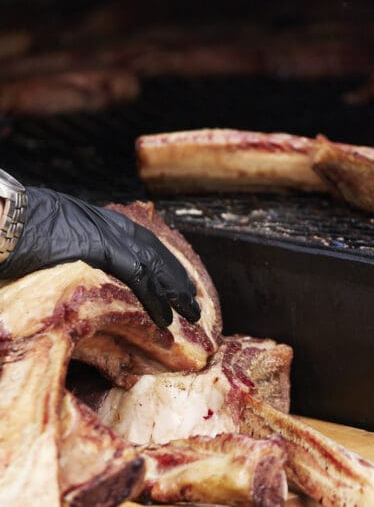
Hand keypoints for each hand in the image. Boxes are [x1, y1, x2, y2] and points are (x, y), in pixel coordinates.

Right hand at [0, 188, 200, 328]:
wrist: (4, 217)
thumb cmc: (16, 230)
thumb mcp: (52, 237)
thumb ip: (71, 248)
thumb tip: (70, 262)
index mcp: (100, 221)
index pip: (142, 241)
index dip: (162, 263)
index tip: (177, 281)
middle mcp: (110, 224)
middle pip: (156, 252)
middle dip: (176, 276)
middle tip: (194, 300)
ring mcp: (108, 234)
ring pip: (154, 265)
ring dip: (175, 290)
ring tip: (192, 312)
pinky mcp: (102, 248)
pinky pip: (137, 276)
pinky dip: (155, 297)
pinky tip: (167, 316)